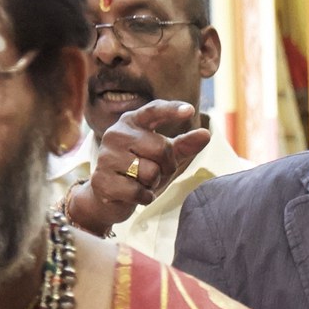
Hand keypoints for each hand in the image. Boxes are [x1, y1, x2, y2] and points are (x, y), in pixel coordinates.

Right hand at [62, 100, 209, 236]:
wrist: (107, 195)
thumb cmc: (139, 170)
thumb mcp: (163, 156)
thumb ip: (183, 145)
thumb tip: (206, 134)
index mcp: (132, 122)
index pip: (153, 111)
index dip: (171, 111)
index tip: (189, 110)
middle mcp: (116, 133)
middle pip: (161, 148)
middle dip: (166, 166)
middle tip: (154, 171)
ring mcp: (106, 156)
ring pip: (150, 172)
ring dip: (153, 183)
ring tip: (139, 181)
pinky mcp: (102, 180)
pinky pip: (138, 191)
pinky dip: (144, 197)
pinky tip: (133, 193)